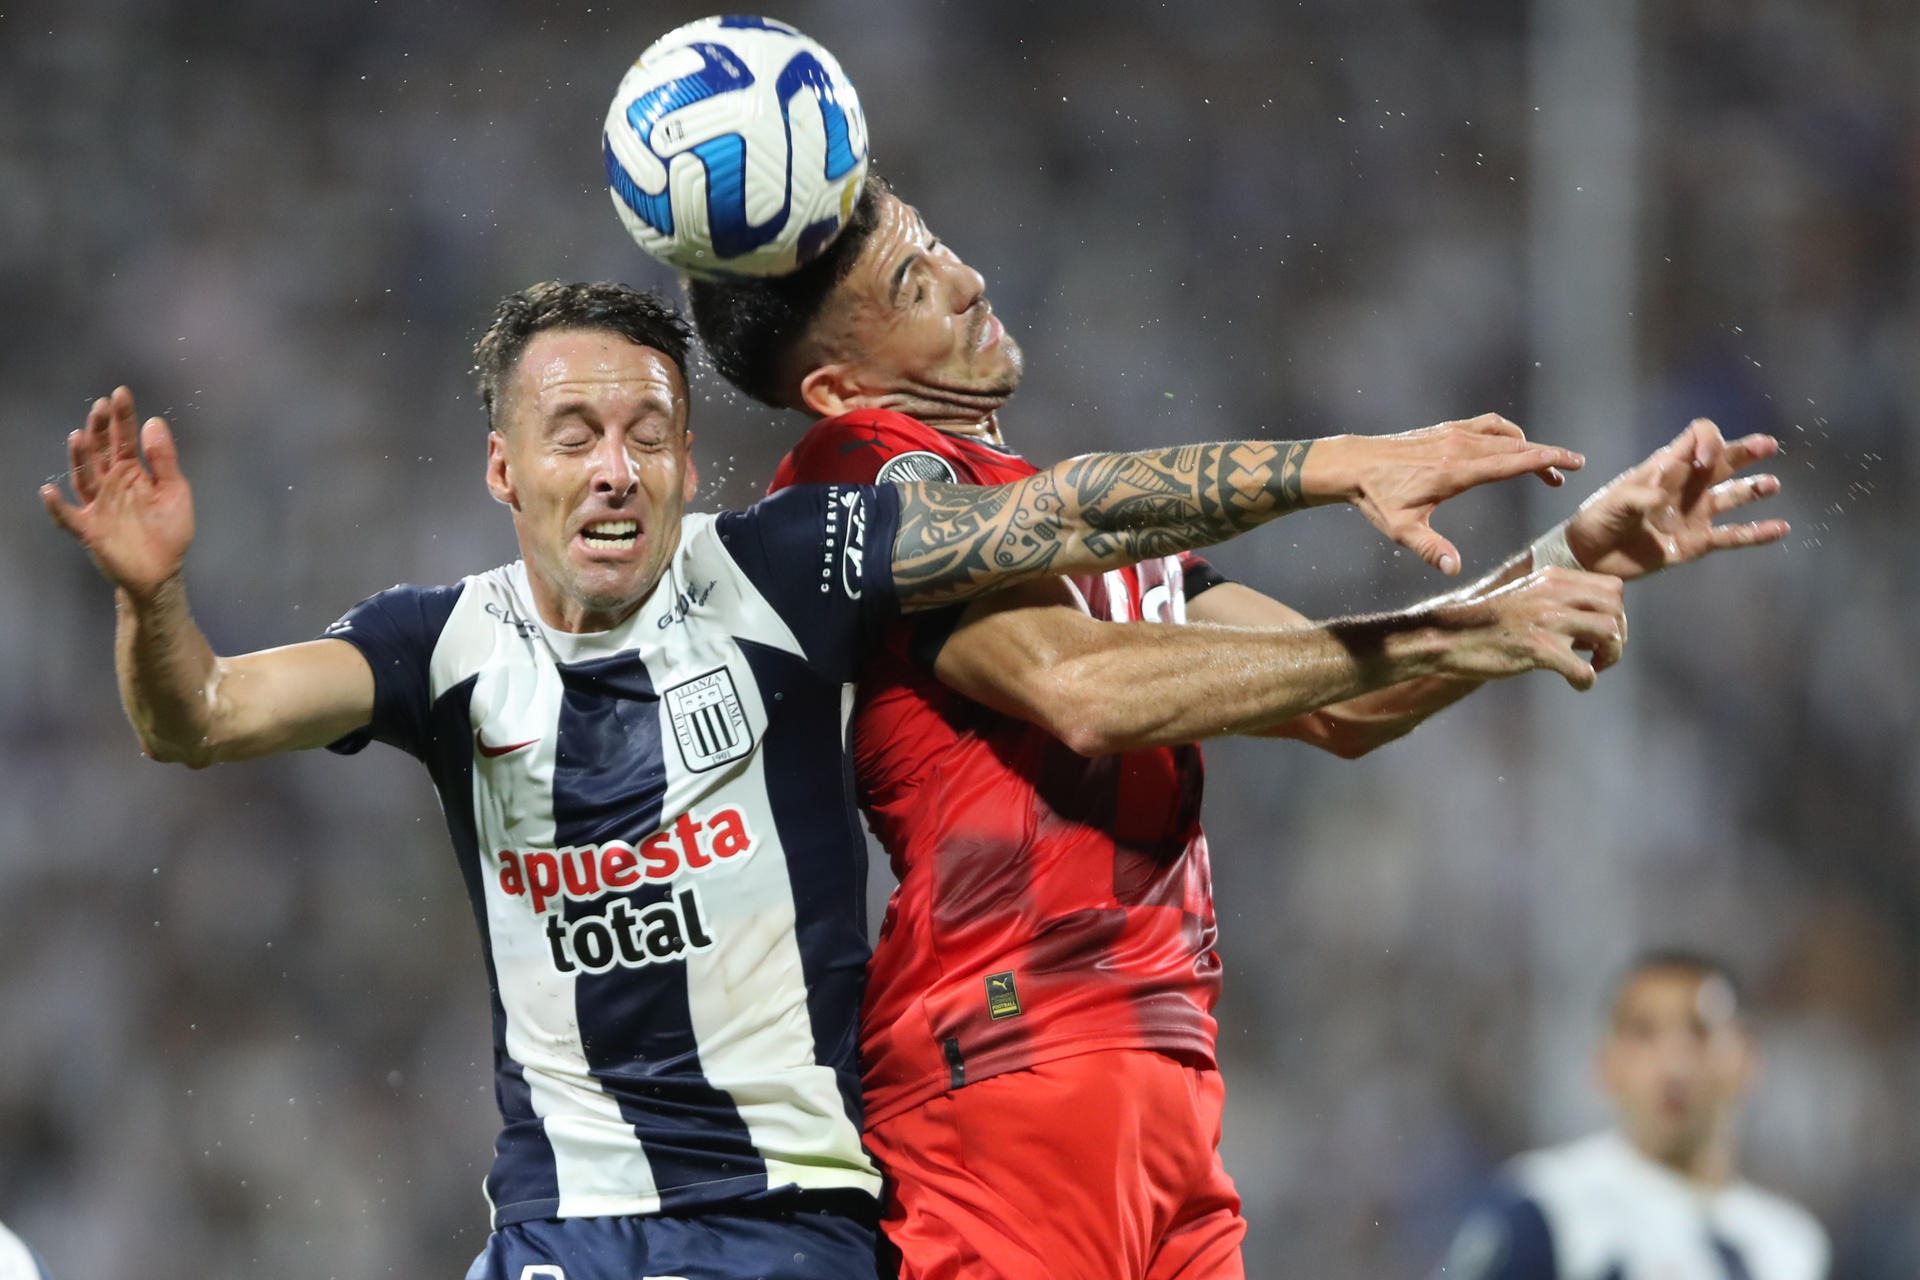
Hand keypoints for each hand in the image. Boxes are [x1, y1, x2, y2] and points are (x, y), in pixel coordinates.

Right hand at [40, 386, 195, 599]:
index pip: (124, 439)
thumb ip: (164, 460)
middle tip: (101, 407)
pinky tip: (49, 491)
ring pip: (83, 477)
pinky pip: (67, 516)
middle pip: (100, 452)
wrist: (162, 571)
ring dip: (79, 458)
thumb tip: (154, 422)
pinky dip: (56, 506)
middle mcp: (110, 484)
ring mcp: (97, 505)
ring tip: (80, 437)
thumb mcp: (175, 491)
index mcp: (132, 472)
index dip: (122, 417)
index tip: (121, 393)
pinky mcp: (89, 529)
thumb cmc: (168, 530)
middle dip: (100, 429)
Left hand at [1335, 414, 1584, 575]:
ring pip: (1504, 434)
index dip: (1546, 461)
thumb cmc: (1376, 498)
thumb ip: (1431, 549)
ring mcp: (1453, 434)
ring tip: (1544, 466)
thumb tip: (1456, 568)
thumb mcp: (1401, 530)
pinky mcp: (1446, 430)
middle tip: (1571, 467)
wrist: (1353, 464)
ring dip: (1528, 446)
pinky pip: (1487, 425)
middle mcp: (1459, 447)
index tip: (1572, 463)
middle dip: (1547, 455)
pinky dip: (1507, 434)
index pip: (1512, 462)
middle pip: (1516, 446)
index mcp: (1456, 472)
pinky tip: (1512, 446)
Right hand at [1434, 566, 1626, 690]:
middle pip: (1616, 608)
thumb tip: (1595, 629)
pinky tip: (1576, 684)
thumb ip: (1558, 602)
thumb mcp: (1526, 597)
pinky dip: (1586, 681)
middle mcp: (1554, 595)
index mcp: (1553, 579)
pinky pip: (1583, 670)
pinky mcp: (1538, 650)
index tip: (1601, 632)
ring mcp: (1547, 621)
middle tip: (1601, 654)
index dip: (1616, 613)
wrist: (1448, 637)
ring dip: (1610, 657)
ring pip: (1609, 634)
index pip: (1612, 587)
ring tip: (1594, 668)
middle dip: (1618, 635)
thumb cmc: (1487, 624)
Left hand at [1564, 418, 1787, 580]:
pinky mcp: (1696, 542)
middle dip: (1743, 452)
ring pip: (1731, 496)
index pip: (1695, 438)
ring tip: (1772, 484)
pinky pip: (1732, 536)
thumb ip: (1636, 499)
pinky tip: (1780, 528)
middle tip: (1768, 446)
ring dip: (1753, 488)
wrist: (1591, 558)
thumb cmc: (1598, 522)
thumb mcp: (1612, 505)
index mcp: (1664, 469)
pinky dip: (1756, 533)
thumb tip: (1659, 499)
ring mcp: (1693, 514)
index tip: (1706, 460)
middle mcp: (1685, 487)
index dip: (1708, 442)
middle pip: (1721, 461)